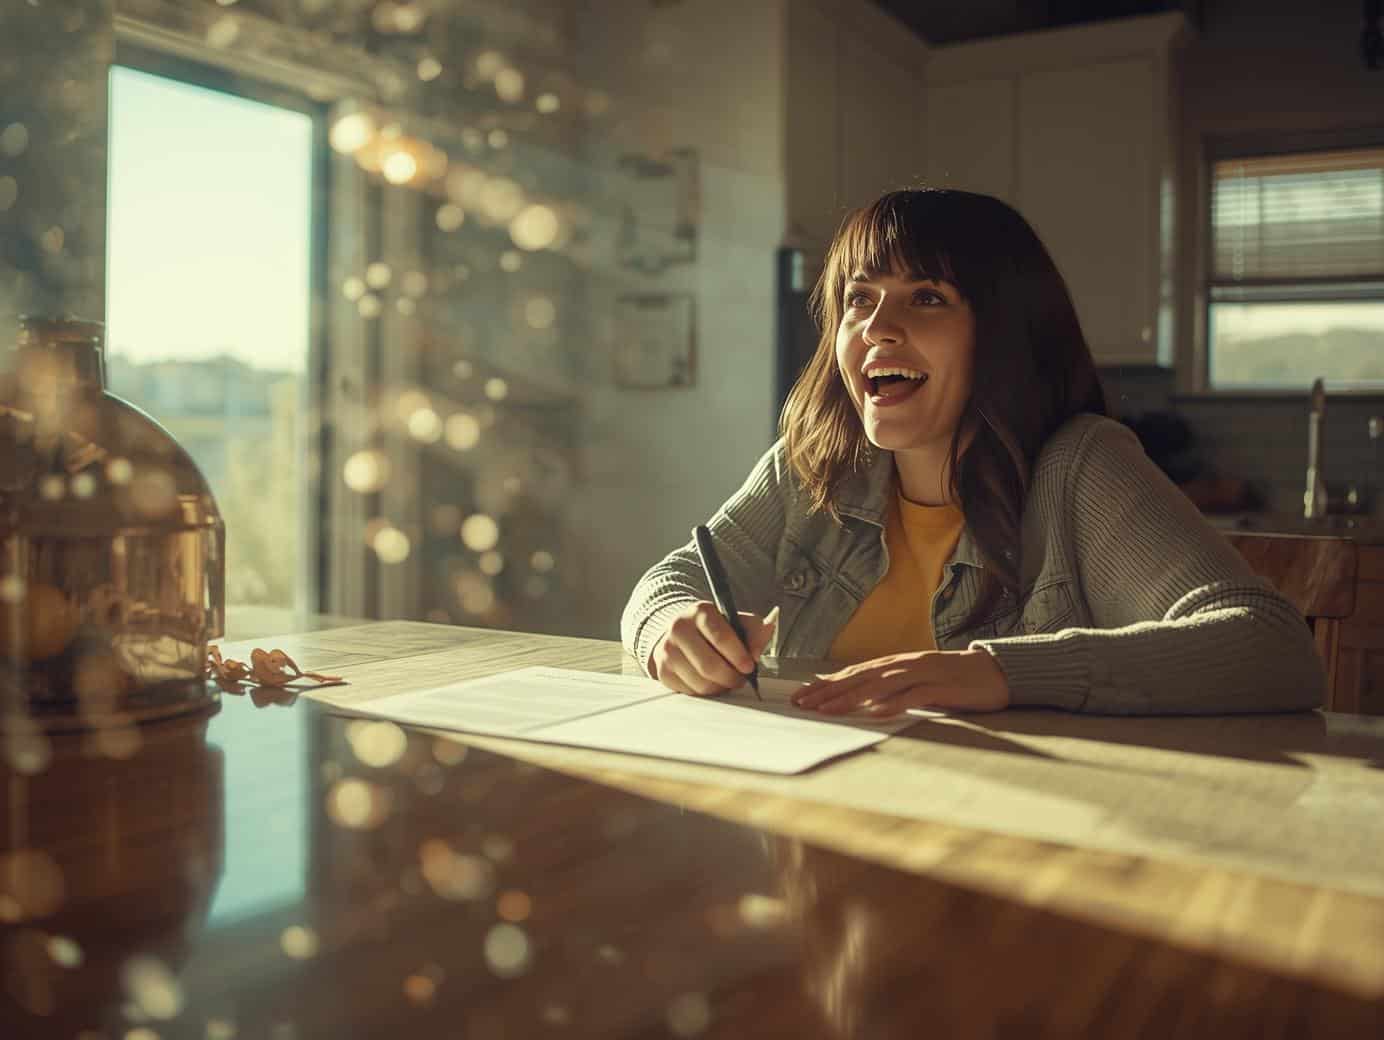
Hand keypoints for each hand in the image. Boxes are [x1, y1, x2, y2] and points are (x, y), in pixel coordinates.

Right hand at [651, 603, 778, 696]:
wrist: (682, 632)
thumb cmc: (715, 630)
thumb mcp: (736, 623)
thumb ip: (755, 630)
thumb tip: (764, 637)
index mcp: (700, 612)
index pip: (720, 637)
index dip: (738, 656)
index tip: (749, 666)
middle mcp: (679, 628)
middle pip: (709, 665)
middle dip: (731, 677)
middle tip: (741, 679)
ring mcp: (667, 650)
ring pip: (700, 682)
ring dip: (719, 687)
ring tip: (726, 680)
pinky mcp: (663, 671)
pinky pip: (689, 692)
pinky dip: (705, 692)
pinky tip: (711, 682)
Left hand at [791, 648, 1009, 716]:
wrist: (994, 671)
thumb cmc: (953, 680)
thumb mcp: (916, 682)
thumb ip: (891, 688)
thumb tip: (860, 701)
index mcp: (896, 664)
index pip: (853, 673)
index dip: (826, 684)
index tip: (801, 696)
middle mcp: (904, 665)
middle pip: (859, 677)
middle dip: (828, 691)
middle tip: (802, 704)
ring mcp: (922, 674)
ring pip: (879, 685)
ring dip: (851, 697)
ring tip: (827, 709)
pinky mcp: (941, 687)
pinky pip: (914, 696)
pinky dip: (894, 704)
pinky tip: (876, 713)